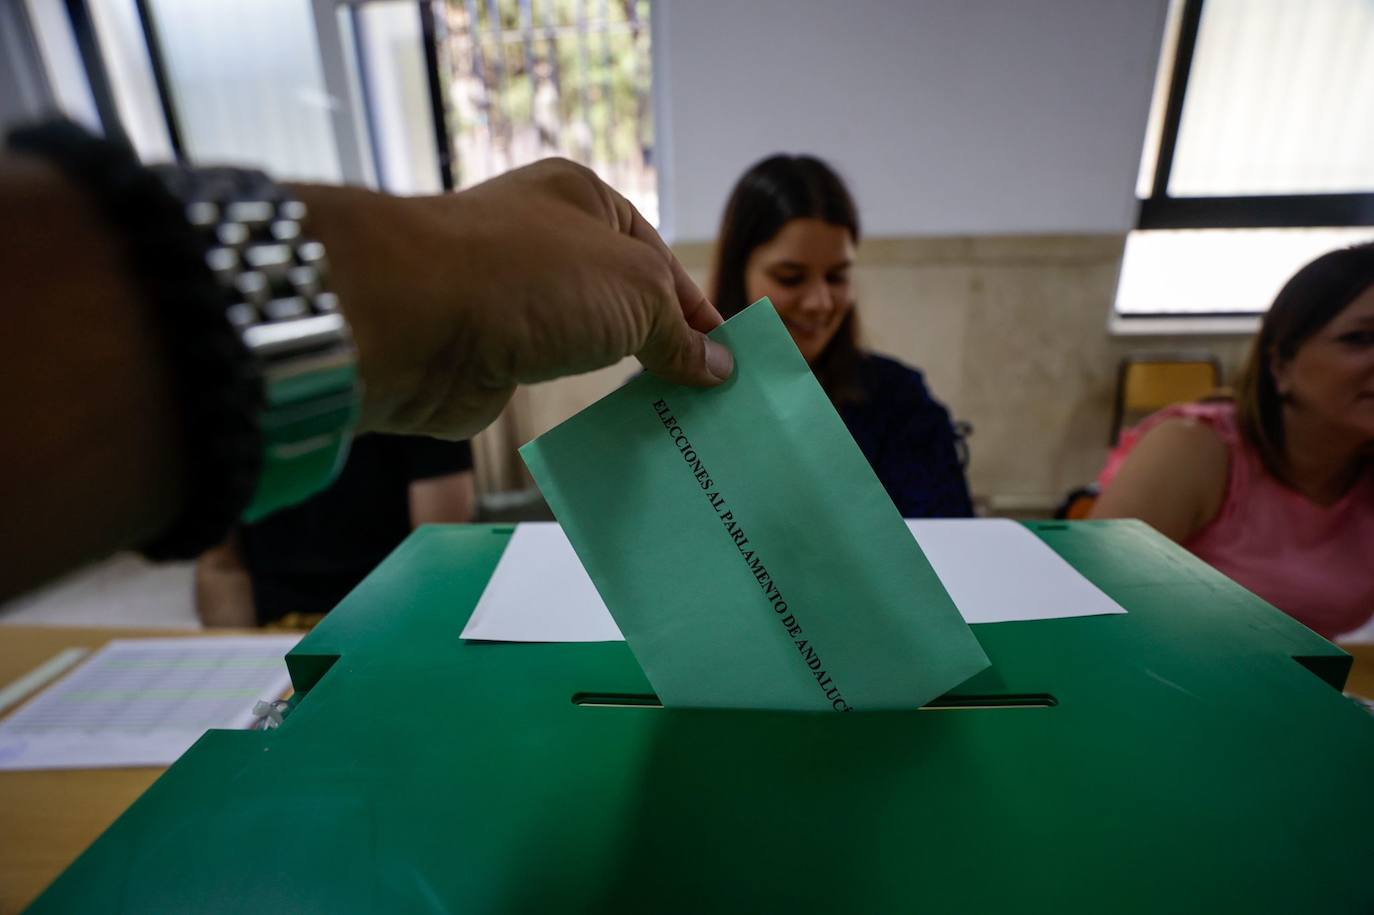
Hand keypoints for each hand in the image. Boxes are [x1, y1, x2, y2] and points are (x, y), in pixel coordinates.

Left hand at [295, 159, 733, 438]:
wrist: (415, 320)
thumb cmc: (534, 279)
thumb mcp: (635, 293)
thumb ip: (680, 333)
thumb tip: (718, 368)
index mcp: (582, 199)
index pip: (657, 257)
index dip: (696, 309)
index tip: (728, 360)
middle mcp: (544, 239)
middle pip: (622, 298)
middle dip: (662, 346)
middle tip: (705, 399)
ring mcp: (512, 295)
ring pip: (586, 339)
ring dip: (622, 378)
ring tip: (671, 423)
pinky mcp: (487, 348)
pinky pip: (550, 375)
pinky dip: (582, 400)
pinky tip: (615, 430)